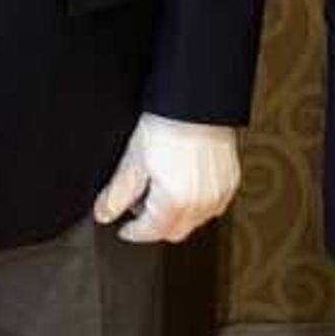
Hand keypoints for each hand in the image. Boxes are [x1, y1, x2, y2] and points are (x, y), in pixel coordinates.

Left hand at [91, 115, 241, 244]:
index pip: (152, 232)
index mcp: (176, 201)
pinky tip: (184, 184)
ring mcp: (219, 194)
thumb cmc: (169, 124)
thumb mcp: (134, 159)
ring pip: (195, 221)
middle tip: (141, 206)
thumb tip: (104, 212)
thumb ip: (117, 193)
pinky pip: (212, 206)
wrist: (198, 103)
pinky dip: (196, 204)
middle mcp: (202, 203)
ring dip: (177, 216)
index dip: (135, 232)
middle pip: (175, 232)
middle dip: (155, 225)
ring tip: (162, 190)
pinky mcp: (230, 182)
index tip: (126, 228)